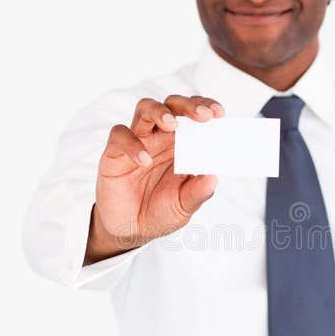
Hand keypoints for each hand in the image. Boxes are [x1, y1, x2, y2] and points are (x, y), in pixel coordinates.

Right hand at [90, 94, 225, 256]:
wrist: (131, 231)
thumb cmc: (160, 212)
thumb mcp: (184, 207)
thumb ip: (198, 192)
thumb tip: (213, 177)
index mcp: (182, 144)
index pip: (194, 116)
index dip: (206, 108)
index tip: (219, 114)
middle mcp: (160, 137)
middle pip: (172, 105)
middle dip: (188, 105)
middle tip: (203, 116)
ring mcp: (138, 142)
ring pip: (145, 109)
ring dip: (159, 111)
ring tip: (172, 124)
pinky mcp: (115, 152)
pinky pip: (120, 136)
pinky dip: (132, 144)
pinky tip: (145, 161)